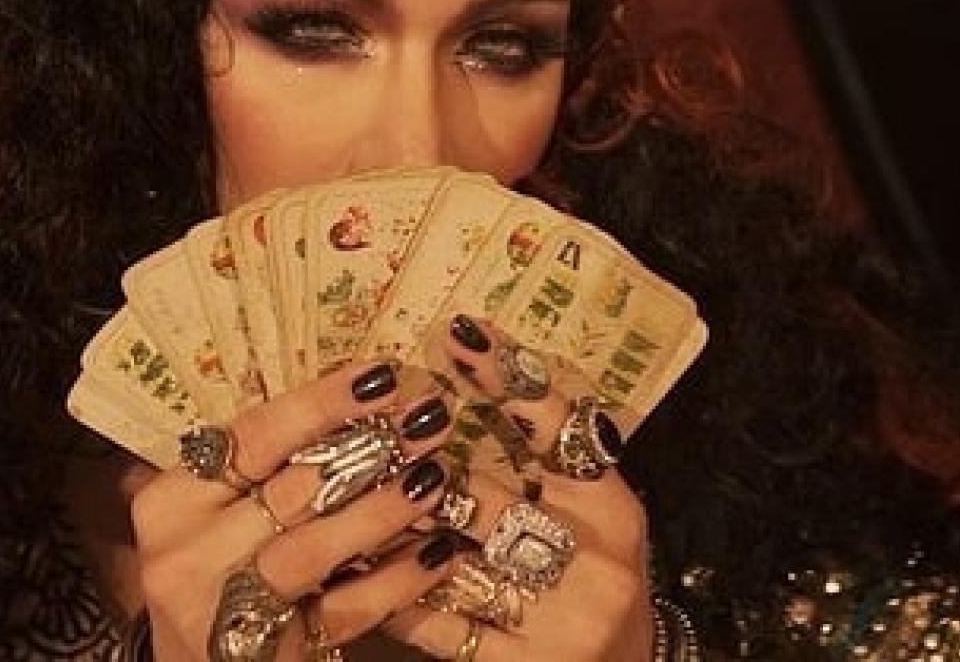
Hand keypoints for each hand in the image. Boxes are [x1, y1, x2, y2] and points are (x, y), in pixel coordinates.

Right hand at [130, 360, 459, 660]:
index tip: (383, 375)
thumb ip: (266, 464)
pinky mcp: (267, 659)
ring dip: (384, 508)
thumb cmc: (217, 569)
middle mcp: (184, 554)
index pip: (254, 435)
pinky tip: (437, 552)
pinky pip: (343, 612)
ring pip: (314, 547)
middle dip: (370, 447)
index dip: (323, 402)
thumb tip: (360, 393)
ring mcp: (222, 612)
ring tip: (436, 475)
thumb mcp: (218, 511)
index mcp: (171, 500)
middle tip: (429, 418)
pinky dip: (395, 581)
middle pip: (290, 488)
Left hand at [384, 317, 653, 660]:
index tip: (459, 332)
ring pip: (456, 565)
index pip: (560, 427)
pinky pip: (441, 627)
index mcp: (612, 508)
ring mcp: (561, 623)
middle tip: (369, 441)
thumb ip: (543, 444)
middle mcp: (595, 565)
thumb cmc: (595, 566)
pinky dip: (396, 595)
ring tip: (347, 495)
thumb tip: (473, 352)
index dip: (508, 376)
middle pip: (491, 503)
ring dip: (396, 532)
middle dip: (423, 474)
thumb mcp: (591, 502)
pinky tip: (358, 567)